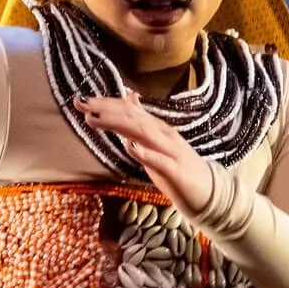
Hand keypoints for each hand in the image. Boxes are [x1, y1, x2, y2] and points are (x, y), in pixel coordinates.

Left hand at [76, 91, 217, 215]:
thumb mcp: (155, 141)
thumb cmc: (177, 167)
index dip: (105, 104)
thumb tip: (129, 97)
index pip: (128, 110)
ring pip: (143, 133)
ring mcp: (170, 151)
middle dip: (106, 109)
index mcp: (155, 127)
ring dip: (118, 124)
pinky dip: (145, 153)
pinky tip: (130, 147)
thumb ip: (140, 121)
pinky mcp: (176, 170)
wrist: (208, 190)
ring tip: (96, 119)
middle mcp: (162, 134)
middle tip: (81, 103)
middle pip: (132, 117)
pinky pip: (159, 160)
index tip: (80, 100)